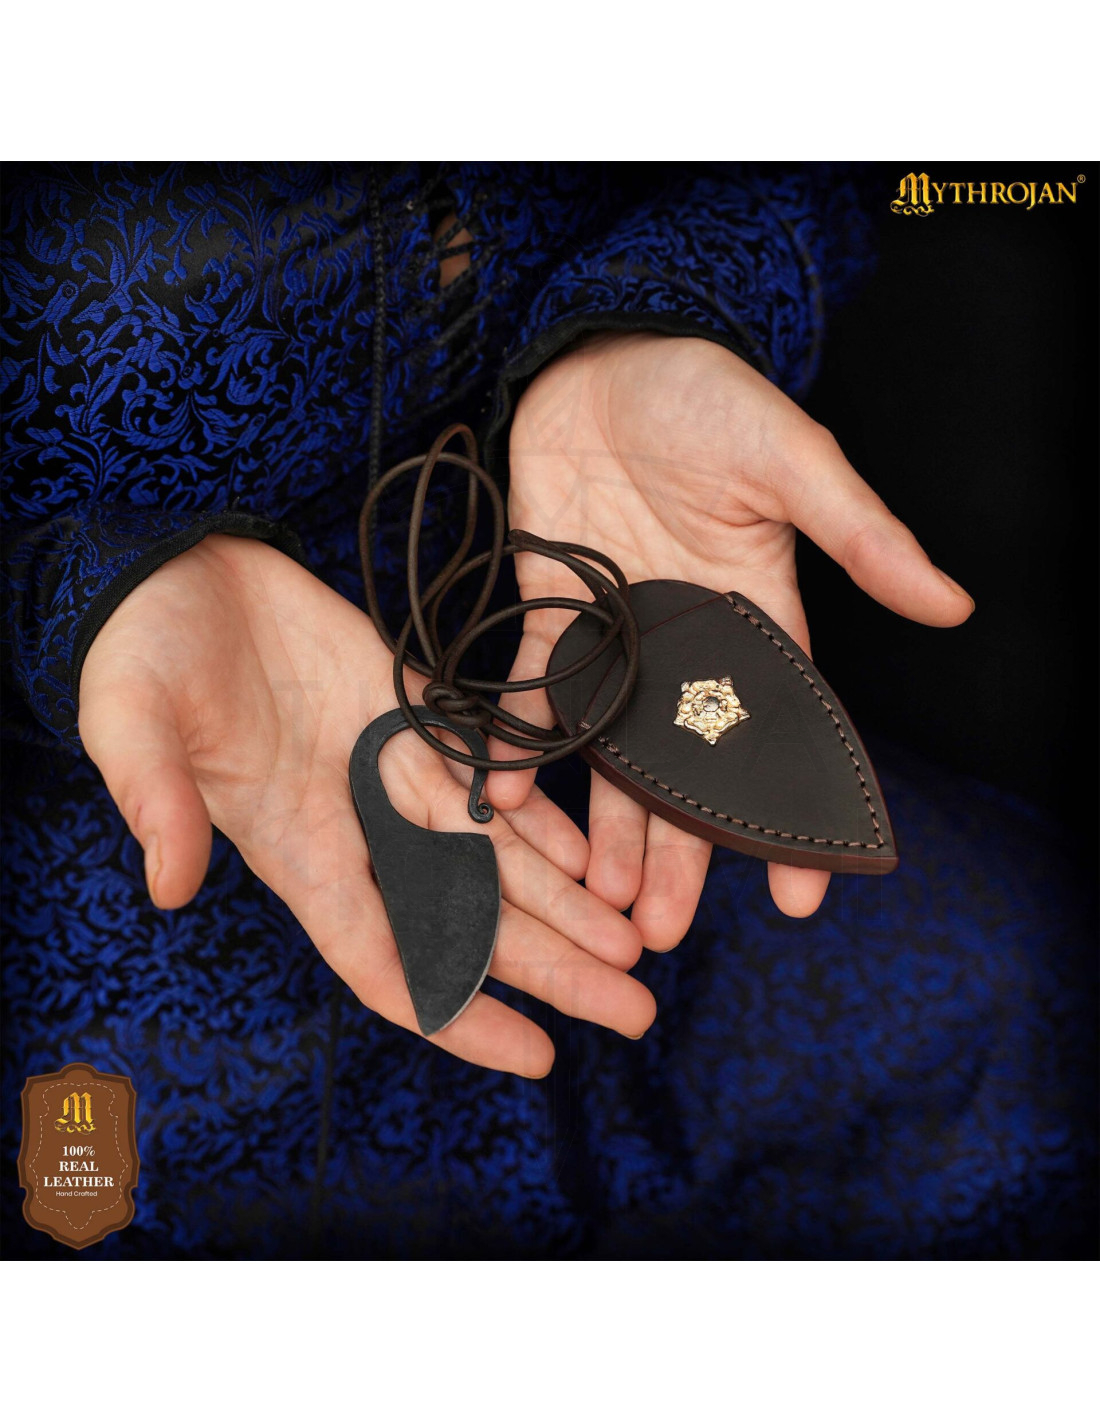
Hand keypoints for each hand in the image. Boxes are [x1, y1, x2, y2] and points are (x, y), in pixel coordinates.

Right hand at [78, 534, 654, 1076]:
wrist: (179, 572)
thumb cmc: (142, 653)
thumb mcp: (131, 723)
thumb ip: (155, 801)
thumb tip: (169, 887)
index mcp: (298, 849)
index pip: (391, 960)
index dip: (462, 1015)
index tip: (538, 1056)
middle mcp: (360, 827)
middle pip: (473, 923)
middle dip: (553, 970)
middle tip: (634, 1011)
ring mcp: (396, 770)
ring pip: (499, 858)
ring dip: (569, 904)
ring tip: (638, 945)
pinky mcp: (418, 712)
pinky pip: (494, 780)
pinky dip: (545, 819)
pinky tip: (597, 855)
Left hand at [488, 333, 973, 942]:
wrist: (602, 358)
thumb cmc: (707, 398)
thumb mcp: (791, 458)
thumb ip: (860, 534)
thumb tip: (952, 604)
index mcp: (757, 622)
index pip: (784, 737)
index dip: (792, 816)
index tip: (801, 894)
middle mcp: (687, 649)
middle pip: (689, 770)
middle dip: (681, 851)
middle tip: (664, 930)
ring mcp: (618, 638)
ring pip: (615, 753)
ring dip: (607, 827)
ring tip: (600, 902)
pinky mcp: (552, 613)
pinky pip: (538, 693)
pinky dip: (522, 742)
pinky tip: (506, 797)